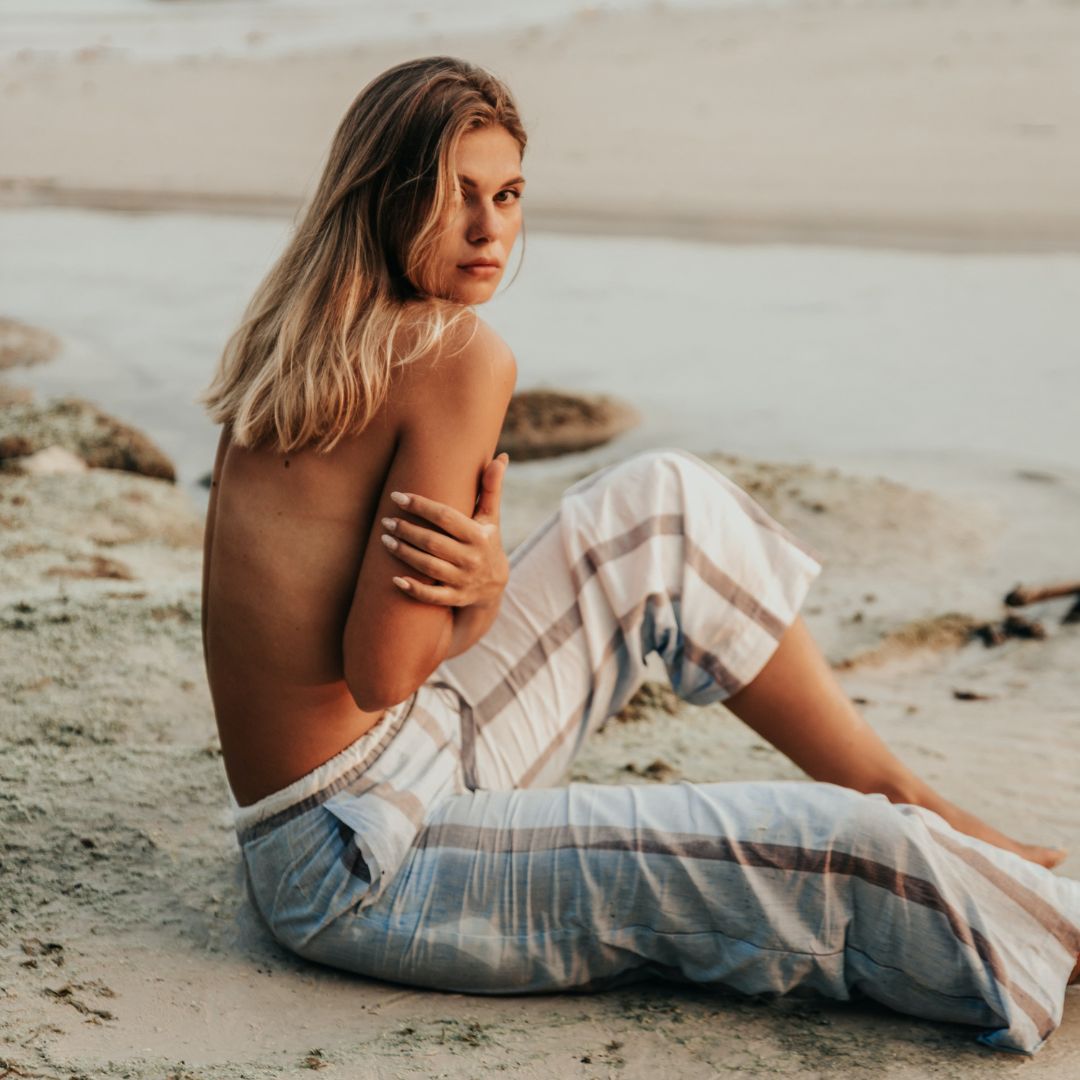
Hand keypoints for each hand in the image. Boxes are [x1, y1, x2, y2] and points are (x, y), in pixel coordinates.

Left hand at [380, 452, 509, 607]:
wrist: (495, 585)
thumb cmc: (487, 540)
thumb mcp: (491, 517)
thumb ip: (491, 488)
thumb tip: (501, 456)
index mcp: (479, 535)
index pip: (446, 517)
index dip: (421, 506)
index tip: (397, 496)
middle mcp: (472, 558)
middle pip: (433, 542)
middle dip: (407, 530)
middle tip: (385, 520)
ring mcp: (463, 581)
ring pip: (429, 567)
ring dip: (404, 554)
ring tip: (384, 540)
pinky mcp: (455, 598)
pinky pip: (432, 596)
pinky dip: (413, 589)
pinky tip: (394, 578)